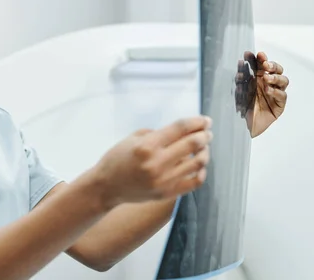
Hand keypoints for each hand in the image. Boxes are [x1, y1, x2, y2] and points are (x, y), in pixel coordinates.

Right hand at [94, 116, 212, 207]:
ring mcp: (164, 180)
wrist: (106, 187)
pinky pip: (194, 182)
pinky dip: (201, 171)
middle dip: (204, 135)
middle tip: (207, 132)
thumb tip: (180, 132)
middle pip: (192, 144)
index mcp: (147, 146)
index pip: (180, 128)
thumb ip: (156, 134)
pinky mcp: (167, 193)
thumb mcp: (132, 139)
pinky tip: (198, 165)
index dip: (197, 122)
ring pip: (198, 162)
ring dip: (204, 151)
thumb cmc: (117, 159)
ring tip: (202, 148)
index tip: (205, 120)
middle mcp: (157, 163)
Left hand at [239, 51, 288, 137]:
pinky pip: (282, 95)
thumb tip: (241, 62)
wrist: (242, 125)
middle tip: (265, 65)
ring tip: (266, 78)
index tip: (253, 54)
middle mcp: (268, 84)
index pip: (262, 65)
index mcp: (258, 78)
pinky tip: (267, 90)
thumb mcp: (239, 89)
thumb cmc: (240, 106)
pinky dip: (275, 91)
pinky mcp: (279, 105)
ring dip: (275, 77)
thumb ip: (241, 77)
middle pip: (276, 70)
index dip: (260, 58)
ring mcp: (275, 93)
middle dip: (271, 65)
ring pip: (283, 80)